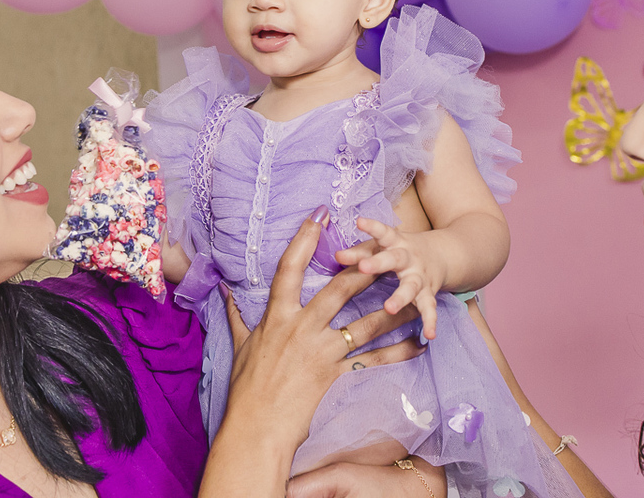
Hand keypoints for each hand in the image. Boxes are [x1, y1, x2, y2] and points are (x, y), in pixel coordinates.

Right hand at [201, 207, 425, 497]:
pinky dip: (398, 352)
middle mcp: (302, 328)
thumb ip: (235, 316)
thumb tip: (224, 292)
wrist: (256, 427)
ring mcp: (322, 352)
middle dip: (362, 266)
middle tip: (382, 245)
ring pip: (363, 323)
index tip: (319, 215)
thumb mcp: (240, 346)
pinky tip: (418, 343)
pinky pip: (373, 361)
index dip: (305, 239)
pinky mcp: (336, 375)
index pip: (289, 269)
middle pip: (338, 290)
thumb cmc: (245, 388)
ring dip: (391, 308)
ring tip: (413, 291)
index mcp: (277, 317)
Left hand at [336, 217, 445, 339]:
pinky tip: (429, 334)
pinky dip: (430, 321)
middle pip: (395, 258)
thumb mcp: (383, 247)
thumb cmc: (400, 251)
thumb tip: (336, 255)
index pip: (383, 233)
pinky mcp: (428, 293)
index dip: (372, 227)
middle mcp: (409, 257)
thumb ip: (359, 252)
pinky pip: (429, 308)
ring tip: (389, 307)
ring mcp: (420, 276)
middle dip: (379, 263)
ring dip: (400, 297)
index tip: (359, 221)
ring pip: (411, 286)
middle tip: (364, 267)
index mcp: (395, 242)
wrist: (443, 254)